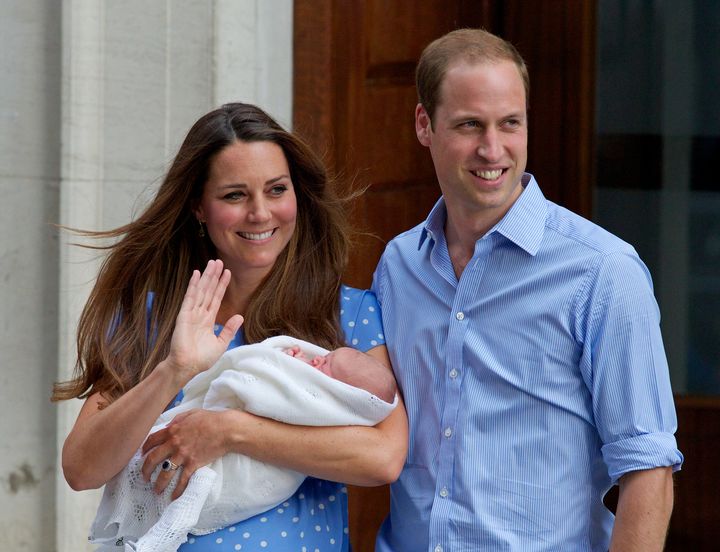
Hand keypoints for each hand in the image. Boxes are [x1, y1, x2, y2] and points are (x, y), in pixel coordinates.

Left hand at [141, 408, 240, 498]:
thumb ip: (177, 420)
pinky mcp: (193, 464)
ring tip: (156, 490)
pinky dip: (177, 491)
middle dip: (145, 470)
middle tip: (145, 477)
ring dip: (158, 484)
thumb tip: (168, 426)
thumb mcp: (191, 413)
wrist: (226, 429)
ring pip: (165, 473)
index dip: (144, 449)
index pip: (152, 441)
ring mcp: (183, 455)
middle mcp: (174, 444)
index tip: (142, 455)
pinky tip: (174, 497)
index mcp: (172, 430)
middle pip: (152, 459)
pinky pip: (182, 480)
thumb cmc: (210, 419)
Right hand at [165, 259, 242, 382]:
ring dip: (206, 276)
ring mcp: (191, 313)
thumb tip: (240, 316)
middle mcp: (200, 314)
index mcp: (208, 320)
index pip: (216, 298)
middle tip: (219, 261)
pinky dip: (193, 285)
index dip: (222, 285)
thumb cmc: (202, 359)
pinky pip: (190, 297)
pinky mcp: (184, 315)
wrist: (187, 367)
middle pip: (209, 290)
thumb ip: (229, 329)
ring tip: (212, 262)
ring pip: (201, 290)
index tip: (227, 273)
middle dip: (214, 276)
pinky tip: (197, 273)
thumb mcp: (221, 343)